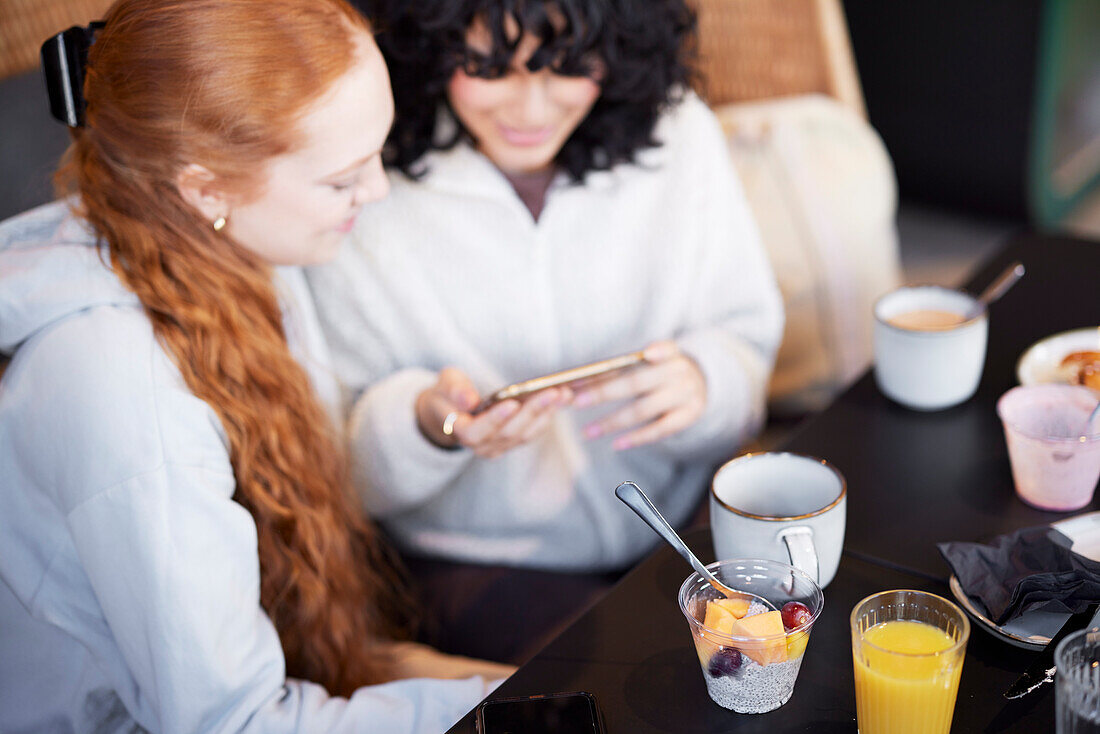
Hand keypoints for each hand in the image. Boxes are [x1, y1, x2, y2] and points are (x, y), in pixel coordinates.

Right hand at [416, 367, 571, 458]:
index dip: (495, 419)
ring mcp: (499, 447)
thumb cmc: (447, 395)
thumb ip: (454, 391)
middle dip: (533, 411)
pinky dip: (548, 416)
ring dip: (547, 413)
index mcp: (461, 433)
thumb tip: (469, 400)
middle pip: (510, 433)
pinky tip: (561, 400)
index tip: (512, 403)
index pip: (477, 432)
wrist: (449, 413)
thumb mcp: (443, 386)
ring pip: (526, 434)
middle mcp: (482, 446)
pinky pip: (533, 432)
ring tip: (563, 393)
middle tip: (553, 391)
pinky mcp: (513, 442)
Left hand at [571, 340, 705, 449]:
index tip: (648, 353)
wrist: (698, 386)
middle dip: (605, 392)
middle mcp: (680, 373)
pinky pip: (660, 430)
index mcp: (670, 353)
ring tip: (588, 432)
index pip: (665, 349)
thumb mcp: (649, 363)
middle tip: (578, 401)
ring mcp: (686, 396)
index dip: (659, 350)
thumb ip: (618, 369)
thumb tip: (575, 382)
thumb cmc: (660, 372)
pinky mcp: (687, 417)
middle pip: (638, 382)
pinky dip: (637, 438)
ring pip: (644, 409)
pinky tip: (616, 444)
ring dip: (612, 422)